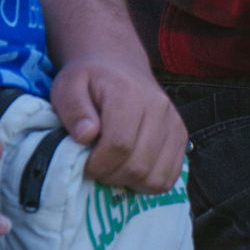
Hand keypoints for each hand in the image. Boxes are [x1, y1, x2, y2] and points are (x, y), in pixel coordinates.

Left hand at [51, 54, 187, 193]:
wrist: (119, 65)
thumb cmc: (90, 80)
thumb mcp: (68, 87)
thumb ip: (73, 109)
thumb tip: (86, 136)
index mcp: (130, 95)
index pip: (118, 145)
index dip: (97, 165)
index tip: (82, 163)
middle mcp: (159, 108)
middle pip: (138, 165)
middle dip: (110, 176)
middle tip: (95, 166)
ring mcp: (174, 123)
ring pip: (155, 177)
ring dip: (129, 181)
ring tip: (113, 167)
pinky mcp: (181, 136)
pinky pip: (170, 176)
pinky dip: (148, 183)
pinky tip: (131, 170)